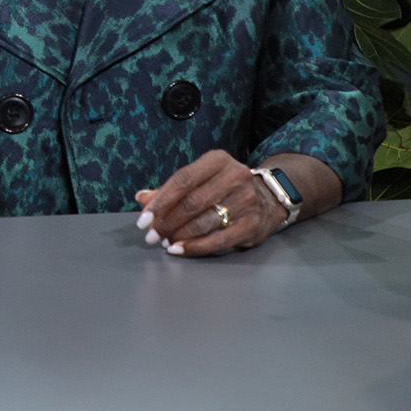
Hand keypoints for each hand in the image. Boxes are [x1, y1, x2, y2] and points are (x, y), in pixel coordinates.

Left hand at [133, 150, 285, 256]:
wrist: (269, 197)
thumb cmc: (223, 188)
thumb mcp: (200, 179)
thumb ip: (170, 189)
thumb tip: (142, 198)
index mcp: (217, 160)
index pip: (182, 180)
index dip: (160, 202)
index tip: (143, 219)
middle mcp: (235, 176)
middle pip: (192, 203)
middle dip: (167, 222)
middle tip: (151, 236)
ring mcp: (247, 200)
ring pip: (204, 222)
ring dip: (179, 235)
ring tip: (164, 242)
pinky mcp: (254, 223)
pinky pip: (219, 239)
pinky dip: (196, 247)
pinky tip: (180, 249)